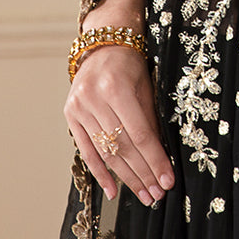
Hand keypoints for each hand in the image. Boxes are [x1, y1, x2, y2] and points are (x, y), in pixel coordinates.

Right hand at [65, 0, 173, 203]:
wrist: (103, 43)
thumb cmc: (131, 63)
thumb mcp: (147, 86)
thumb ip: (151, 121)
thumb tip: (162, 159)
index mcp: (116, 88)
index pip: (140, 135)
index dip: (155, 161)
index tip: (168, 181)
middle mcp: (94, 99)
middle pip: (123, 147)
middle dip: (143, 174)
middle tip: (157, 195)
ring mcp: (79, 108)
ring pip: (106, 152)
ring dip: (127, 177)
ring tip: (144, 195)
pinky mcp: (71, 115)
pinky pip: (86, 149)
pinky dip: (100, 172)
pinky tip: (114, 190)